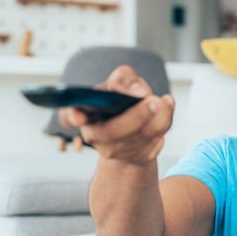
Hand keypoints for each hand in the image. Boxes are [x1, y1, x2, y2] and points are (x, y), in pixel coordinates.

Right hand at [59, 65, 174, 164]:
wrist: (132, 130)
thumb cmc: (121, 102)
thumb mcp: (120, 82)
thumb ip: (125, 78)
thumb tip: (138, 91)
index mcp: (83, 113)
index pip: (69, 116)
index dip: (72, 116)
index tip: (79, 116)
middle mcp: (95, 134)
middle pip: (111, 132)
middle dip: (136, 116)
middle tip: (153, 100)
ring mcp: (116, 150)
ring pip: (138, 138)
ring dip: (156, 119)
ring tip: (164, 101)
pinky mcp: (137, 157)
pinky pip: (154, 143)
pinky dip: (164, 123)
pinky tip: (167, 108)